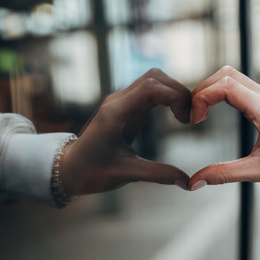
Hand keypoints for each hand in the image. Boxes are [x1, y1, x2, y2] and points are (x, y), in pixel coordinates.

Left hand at [61, 69, 190, 195]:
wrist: (69, 169)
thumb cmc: (91, 172)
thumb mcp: (127, 174)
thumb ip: (158, 175)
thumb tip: (188, 183)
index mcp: (116, 113)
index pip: (151, 88)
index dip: (176, 98)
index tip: (187, 120)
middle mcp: (118, 101)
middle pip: (155, 77)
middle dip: (179, 92)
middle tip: (191, 118)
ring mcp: (121, 101)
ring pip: (153, 80)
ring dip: (173, 93)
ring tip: (185, 117)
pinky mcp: (125, 106)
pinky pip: (150, 91)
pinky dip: (167, 97)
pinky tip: (175, 116)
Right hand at [189, 66, 259, 195]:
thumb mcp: (258, 173)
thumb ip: (223, 174)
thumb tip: (194, 183)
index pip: (225, 86)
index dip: (202, 98)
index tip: (194, 120)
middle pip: (225, 74)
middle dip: (203, 90)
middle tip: (193, 116)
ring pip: (233, 76)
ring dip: (212, 89)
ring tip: (201, 114)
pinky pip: (242, 86)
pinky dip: (223, 93)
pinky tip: (215, 111)